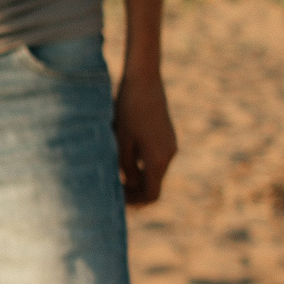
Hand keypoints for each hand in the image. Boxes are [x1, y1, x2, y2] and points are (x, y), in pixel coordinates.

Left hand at [113, 67, 176, 206]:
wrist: (144, 81)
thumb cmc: (128, 110)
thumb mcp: (121, 142)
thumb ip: (125, 168)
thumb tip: (130, 185)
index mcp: (158, 160)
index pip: (151, 195)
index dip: (135, 202)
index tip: (117, 200)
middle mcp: (169, 155)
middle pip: (153, 185)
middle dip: (134, 191)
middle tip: (113, 190)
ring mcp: (170, 145)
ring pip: (154, 171)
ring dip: (137, 176)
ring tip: (114, 172)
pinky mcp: (167, 136)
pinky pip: (155, 158)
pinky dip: (141, 164)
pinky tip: (123, 155)